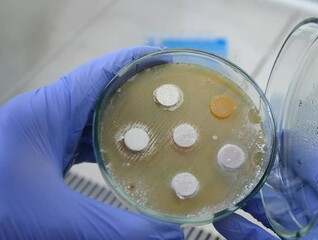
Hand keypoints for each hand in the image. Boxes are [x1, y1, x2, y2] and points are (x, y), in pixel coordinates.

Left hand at [0, 46, 182, 238]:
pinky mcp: (41, 154)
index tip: (175, 67)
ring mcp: (42, 135)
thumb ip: (115, 228)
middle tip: (179, 108)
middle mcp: (45, 117)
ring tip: (162, 132)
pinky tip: (129, 159)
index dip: (141, 65)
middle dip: (142, 97)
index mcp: (45, 113)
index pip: (103, 73)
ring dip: (126, 124)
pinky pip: (83, 140)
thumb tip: (167, 237)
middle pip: (103, 92)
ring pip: (94, 118)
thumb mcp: (55, 221)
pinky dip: (109, 146)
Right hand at [213, 124, 317, 239]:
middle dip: (262, 166)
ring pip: (270, 211)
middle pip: (287, 183)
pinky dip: (240, 231)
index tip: (263, 126)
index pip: (317, 161)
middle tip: (231, 149)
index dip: (292, 143)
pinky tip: (223, 218)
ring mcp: (307, 238)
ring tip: (221, 178)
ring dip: (247, 195)